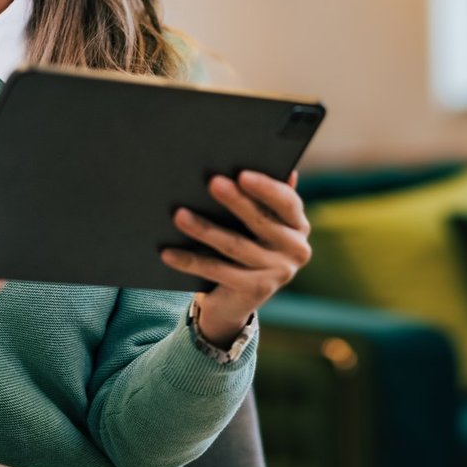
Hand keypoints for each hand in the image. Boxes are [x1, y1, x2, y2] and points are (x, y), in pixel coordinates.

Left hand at [161, 170, 310, 344]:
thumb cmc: (244, 245)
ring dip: (204, 229)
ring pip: (235, 245)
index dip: (266, 187)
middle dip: (235, 200)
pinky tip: (168, 252)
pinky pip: (218, 271)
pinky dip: (190, 261)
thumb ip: (262, 197)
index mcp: (298, 225)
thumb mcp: (256, 223)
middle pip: (260, 221)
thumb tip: (270, 166)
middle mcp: (296, 249)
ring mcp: (279, 273)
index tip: (242, 174)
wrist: (234, 300)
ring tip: (180, 215)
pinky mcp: (257, 292)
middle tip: (212, 182)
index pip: (287, 202)